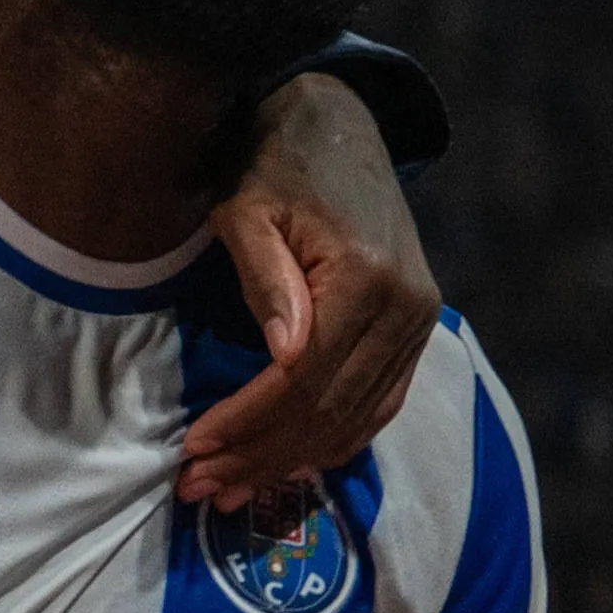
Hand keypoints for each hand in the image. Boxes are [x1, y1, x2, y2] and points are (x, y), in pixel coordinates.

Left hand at [184, 74, 438, 514]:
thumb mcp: (247, 207)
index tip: (192, 451)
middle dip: (260, 455)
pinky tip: (290, 465)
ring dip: (291, 460)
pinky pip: (381, 403)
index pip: (302, 378)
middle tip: (198, 487)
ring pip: (357, 417)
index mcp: (367, 276)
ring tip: (230, 489)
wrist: (336, 122)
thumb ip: (264, 277)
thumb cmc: (274, 160)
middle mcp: (408, 307)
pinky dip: (336, 440)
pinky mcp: (417, 327)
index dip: (246, 423)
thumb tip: (283, 357)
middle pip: (330, 409)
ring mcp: (420, 321)